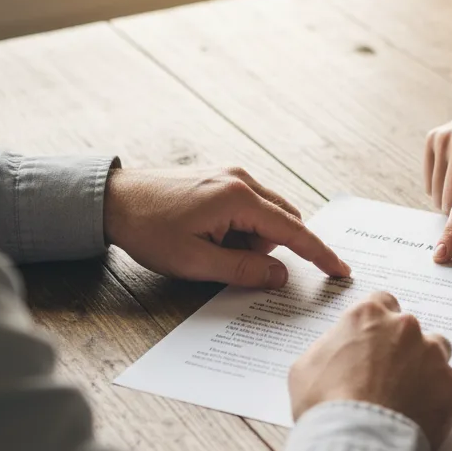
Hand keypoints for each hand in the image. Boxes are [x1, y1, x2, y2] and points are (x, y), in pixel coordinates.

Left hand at [103, 166, 349, 286]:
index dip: (319, 254)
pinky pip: (250, 207)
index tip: (340, 270)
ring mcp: (232, 174)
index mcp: (239, 198)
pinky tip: (211, 235)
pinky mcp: (222, 178)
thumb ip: (244, 270)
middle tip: (230, 262)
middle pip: (283, 221)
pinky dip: (242, 228)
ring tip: (210, 248)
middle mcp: (242, 179)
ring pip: (267, 216)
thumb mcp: (196, 262)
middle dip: (269, 249)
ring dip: (252, 239)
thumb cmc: (148, 230)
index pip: (293, 231)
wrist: (110, 199)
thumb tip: (281, 276)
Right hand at [289, 292, 451, 450]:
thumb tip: (338, 350)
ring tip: (413, 396)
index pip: (382, 303)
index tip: (376, 342)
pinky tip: (433, 408)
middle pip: (411, 329)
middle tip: (390, 377)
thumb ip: (330, 347)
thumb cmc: (324, 405)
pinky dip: (450, 392)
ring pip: (439, 351)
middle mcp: (405, 327)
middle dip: (403, 348)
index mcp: (368, 315)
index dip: (379, 325)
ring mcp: (433, 354)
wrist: (356, 441)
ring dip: (429, 367)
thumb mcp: (305, 367)